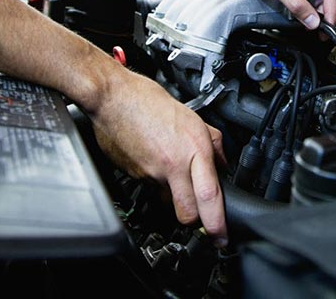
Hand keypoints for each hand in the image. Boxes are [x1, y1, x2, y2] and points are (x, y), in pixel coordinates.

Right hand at [88, 69, 227, 246]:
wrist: (113, 98)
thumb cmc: (149, 101)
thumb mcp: (192, 117)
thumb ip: (212, 143)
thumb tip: (222, 163)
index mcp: (192, 148)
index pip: (209, 195)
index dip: (216, 222)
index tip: (222, 236)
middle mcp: (174, 164)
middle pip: (187, 214)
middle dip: (195, 220)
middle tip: (201, 214)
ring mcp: (152, 173)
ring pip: (168, 201)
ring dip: (174, 196)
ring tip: (173, 171)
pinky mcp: (135, 176)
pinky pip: (152, 189)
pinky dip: (157, 181)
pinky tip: (156, 160)